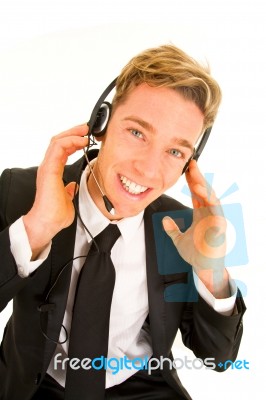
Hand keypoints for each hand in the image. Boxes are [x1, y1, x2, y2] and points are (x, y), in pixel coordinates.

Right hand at [23, 124, 87, 257]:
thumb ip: (69, 190)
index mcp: (53, 171)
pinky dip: (70, 141)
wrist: (48, 222)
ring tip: (85, 131)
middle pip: (58, 141)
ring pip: (57, 141)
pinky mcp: (49, 169)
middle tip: (86, 128)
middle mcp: (49, 166)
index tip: (85, 138)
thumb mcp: (67, 199)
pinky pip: (58, 148)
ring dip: (72, 133)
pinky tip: (81, 141)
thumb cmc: (55, 214)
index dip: (73, 141)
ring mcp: (48, 167)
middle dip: (73, 132)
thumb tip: (72, 186)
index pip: (61, 149)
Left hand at [162, 160, 229, 297]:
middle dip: (198, 177)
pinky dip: (209, 200)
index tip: (185, 169)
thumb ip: (172, 229)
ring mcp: (215, 219)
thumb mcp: (178, 239)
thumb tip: (164, 220)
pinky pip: (216, 210)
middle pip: (204, 191)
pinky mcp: (219, 227)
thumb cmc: (196, 254)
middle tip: (191, 163)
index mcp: (201, 214)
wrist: (203, 269)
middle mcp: (209, 214)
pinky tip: (202, 192)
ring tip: (194, 175)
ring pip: (211, 198)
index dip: (191, 181)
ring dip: (203, 186)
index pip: (196, 194)